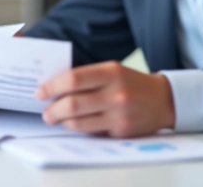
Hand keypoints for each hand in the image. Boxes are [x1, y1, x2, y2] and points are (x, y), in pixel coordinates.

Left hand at [36, 61, 174, 136]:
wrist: (163, 100)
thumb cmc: (131, 83)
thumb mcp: (112, 70)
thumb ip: (87, 77)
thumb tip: (54, 87)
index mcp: (111, 72)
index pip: (73, 79)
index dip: (52, 87)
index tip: (40, 92)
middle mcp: (115, 93)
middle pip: (72, 104)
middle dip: (52, 110)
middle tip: (45, 112)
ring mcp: (119, 114)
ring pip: (79, 123)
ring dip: (62, 122)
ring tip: (55, 119)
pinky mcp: (122, 131)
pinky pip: (92, 133)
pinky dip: (79, 129)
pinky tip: (75, 124)